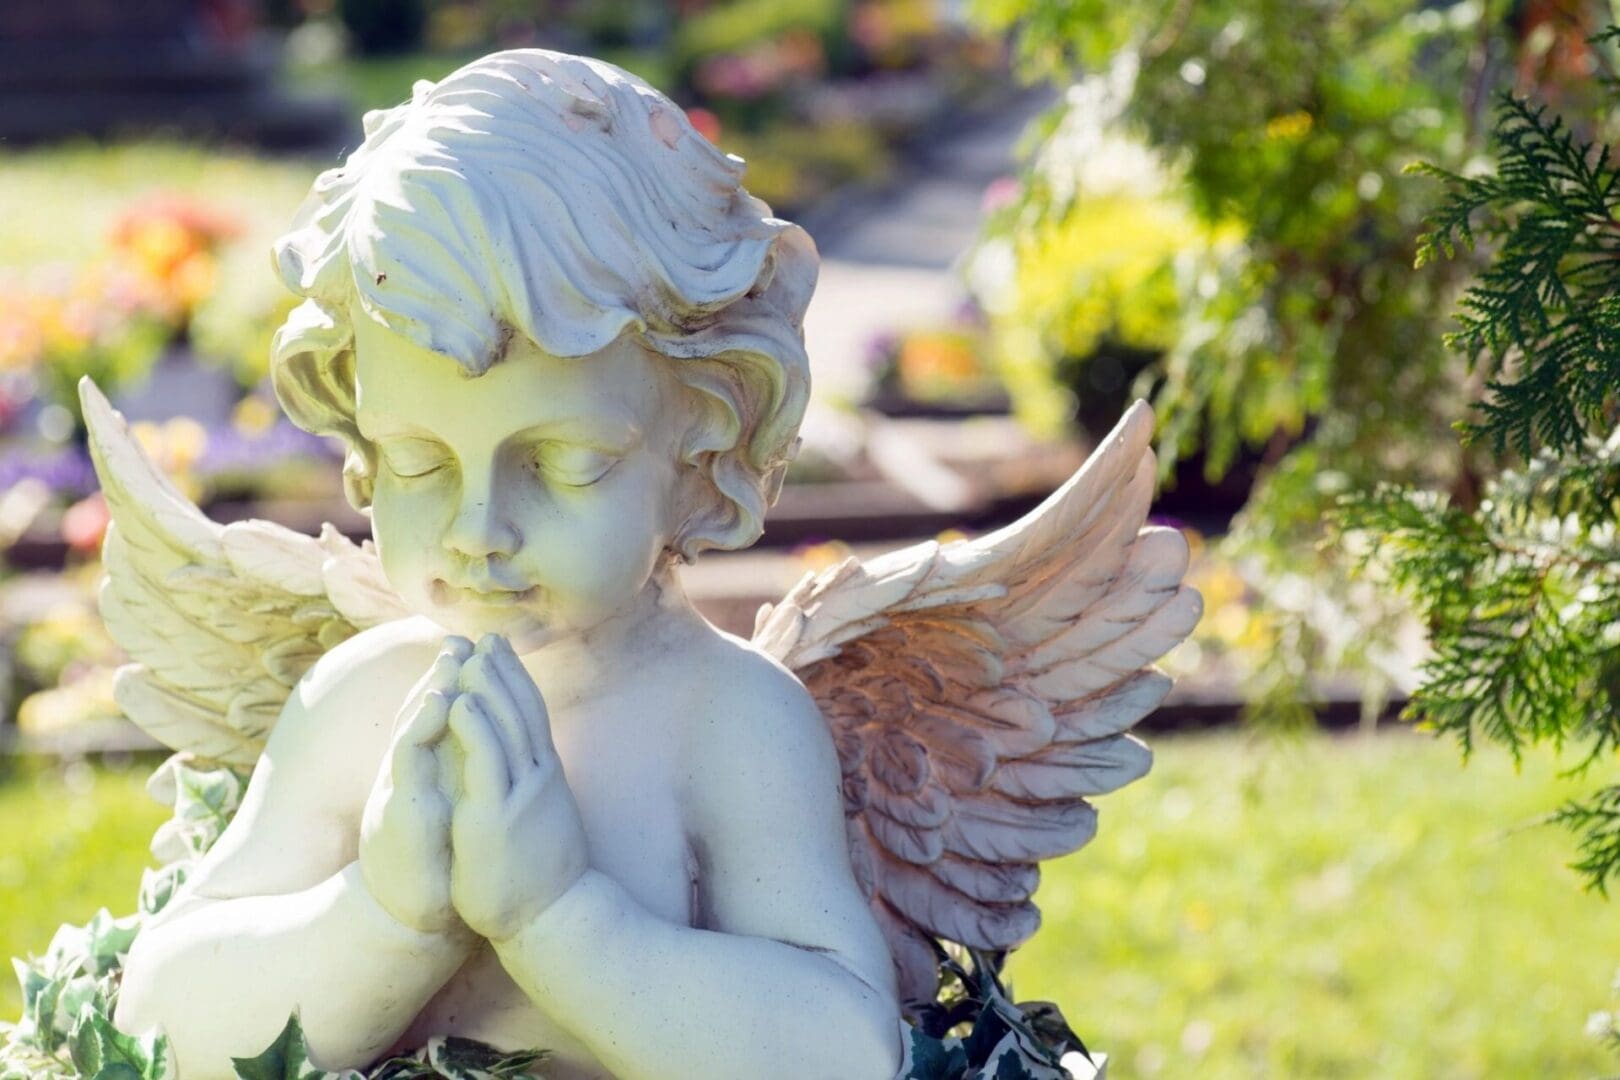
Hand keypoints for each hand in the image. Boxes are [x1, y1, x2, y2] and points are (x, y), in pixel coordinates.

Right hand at [359, 636, 473, 935]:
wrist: (415, 918)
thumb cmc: (437, 862)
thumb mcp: (451, 810)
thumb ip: (454, 775)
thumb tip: (474, 746)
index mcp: (427, 775)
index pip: (438, 719)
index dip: (452, 682)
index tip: (473, 647)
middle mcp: (409, 778)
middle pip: (421, 715)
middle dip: (439, 675)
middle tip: (458, 637)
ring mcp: (400, 794)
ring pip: (412, 730)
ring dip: (429, 692)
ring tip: (450, 658)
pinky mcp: (398, 816)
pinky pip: (408, 767)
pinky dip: (419, 731)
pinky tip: (435, 705)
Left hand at [448, 633, 588, 941]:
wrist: (554, 917)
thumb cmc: (545, 876)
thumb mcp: (544, 821)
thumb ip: (536, 792)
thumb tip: (535, 773)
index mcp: (545, 777)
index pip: (532, 715)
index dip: (516, 679)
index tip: (501, 650)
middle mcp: (538, 776)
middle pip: (521, 709)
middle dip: (503, 670)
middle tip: (487, 634)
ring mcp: (522, 792)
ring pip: (505, 725)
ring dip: (487, 685)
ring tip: (470, 653)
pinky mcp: (500, 813)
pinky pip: (487, 760)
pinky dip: (475, 726)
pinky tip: (462, 699)